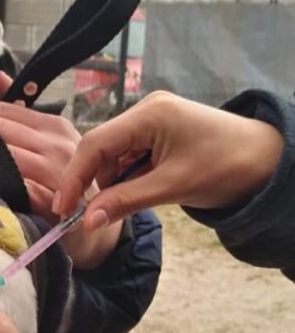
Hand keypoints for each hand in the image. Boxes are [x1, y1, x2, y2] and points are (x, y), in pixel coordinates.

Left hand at [0, 71, 122, 268]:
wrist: (96, 225)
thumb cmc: (65, 183)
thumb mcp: (47, 143)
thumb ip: (21, 113)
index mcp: (51, 126)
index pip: (1, 110)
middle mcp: (56, 144)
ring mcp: (57, 173)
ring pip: (7, 155)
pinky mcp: (55, 203)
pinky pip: (18, 188)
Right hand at [54, 91, 284, 229]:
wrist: (269, 160)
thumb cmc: (228, 167)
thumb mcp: (173, 187)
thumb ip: (126, 201)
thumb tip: (87, 221)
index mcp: (149, 115)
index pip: (94, 144)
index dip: (74, 177)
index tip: (63, 208)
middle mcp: (147, 111)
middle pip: (101, 148)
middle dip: (96, 182)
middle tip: (93, 214)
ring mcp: (154, 120)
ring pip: (114, 155)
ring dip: (115, 182)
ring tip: (138, 199)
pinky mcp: (161, 132)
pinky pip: (131, 156)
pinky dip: (129, 177)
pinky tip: (145, 189)